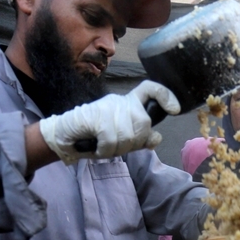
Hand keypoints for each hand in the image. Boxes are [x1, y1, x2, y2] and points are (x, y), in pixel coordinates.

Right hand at [38, 81, 179, 163]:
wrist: (66, 135)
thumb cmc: (95, 137)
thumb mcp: (121, 138)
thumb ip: (140, 138)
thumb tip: (157, 138)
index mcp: (128, 103)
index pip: (150, 89)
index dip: (165, 97)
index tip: (174, 109)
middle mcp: (120, 101)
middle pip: (144, 123)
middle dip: (134, 142)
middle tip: (117, 146)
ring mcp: (108, 106)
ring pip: (128, 135)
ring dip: (116, 149)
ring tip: (105, 147)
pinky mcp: (97, 116)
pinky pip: (111, 139)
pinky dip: (105, 150)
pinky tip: (98, 149)